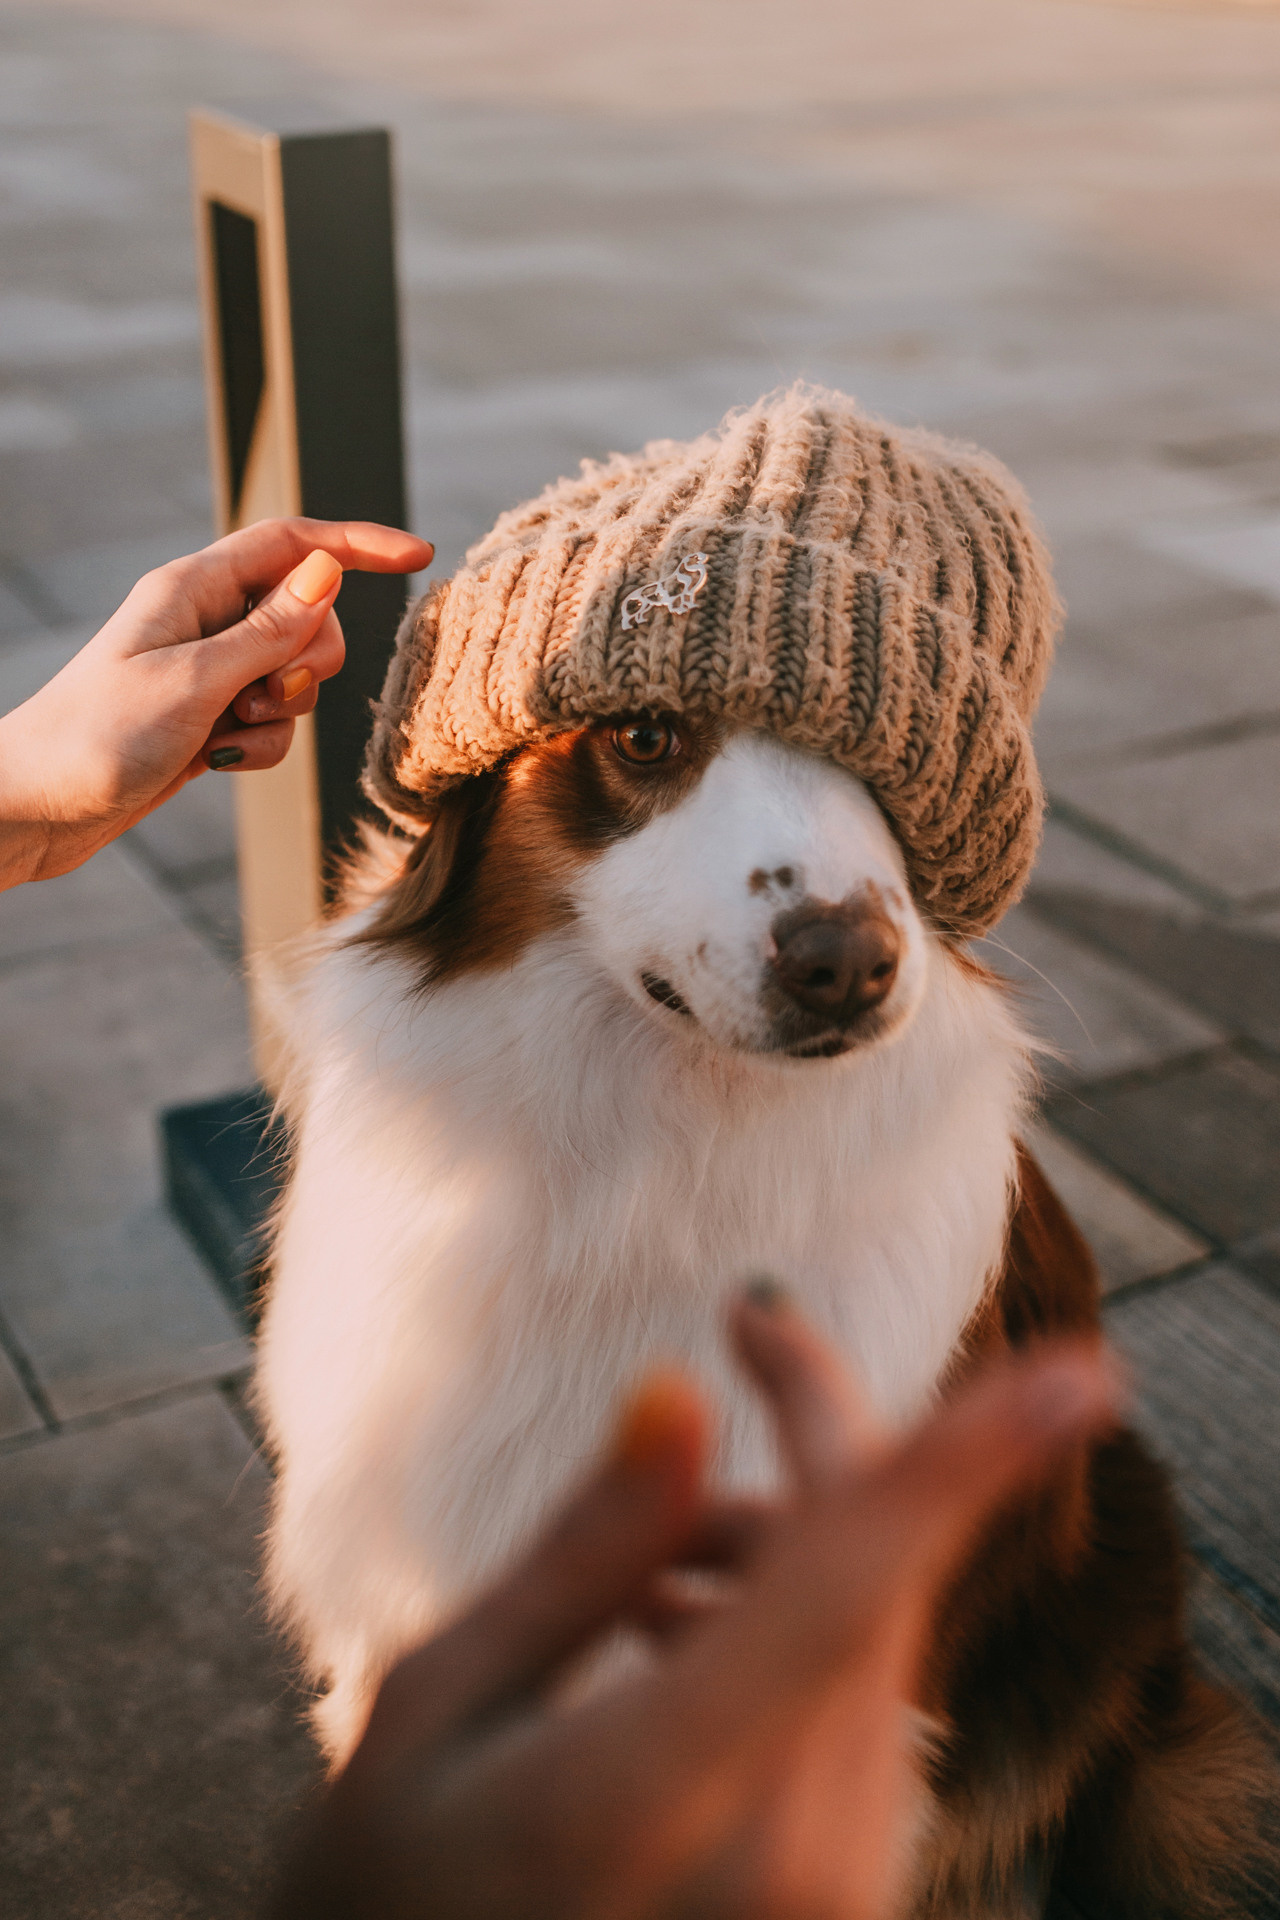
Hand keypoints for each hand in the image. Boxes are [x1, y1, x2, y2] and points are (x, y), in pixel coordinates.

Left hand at [0, 516, 431, 888]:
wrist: (37, 809)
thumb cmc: (96, 737)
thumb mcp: (194, 680)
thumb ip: (269, 630)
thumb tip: (329, 569)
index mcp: (193, 589)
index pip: (293, 544)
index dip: (358, 544)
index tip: (420, 555)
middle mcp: (204, 621)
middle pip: (308, 616)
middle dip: (308, 661)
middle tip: (263, 695)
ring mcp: (209, 672)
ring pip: (295, 676)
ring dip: (281, 713)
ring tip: (224, 735)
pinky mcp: (210, 719)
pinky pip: (274, 723)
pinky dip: (261, 745)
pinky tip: (216, 763)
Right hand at [272, 1293, 1116, 1919]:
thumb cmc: (387, 1899)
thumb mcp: (438, 1710)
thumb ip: (578, 1557)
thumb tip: (681, 1395)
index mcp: (656, 1794)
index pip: (840, 1593)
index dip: (961, 1472)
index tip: (1073, 1378)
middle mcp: (786, 1861)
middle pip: (875, 1580)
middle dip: (821, 1441)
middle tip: (745, 1336)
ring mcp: (833, 1897)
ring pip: (877, 1639)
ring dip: (790, 1546)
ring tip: (639, 1569)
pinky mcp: (847, 1905)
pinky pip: (862, 1717)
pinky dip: (797, 1634)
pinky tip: (672, 1642)